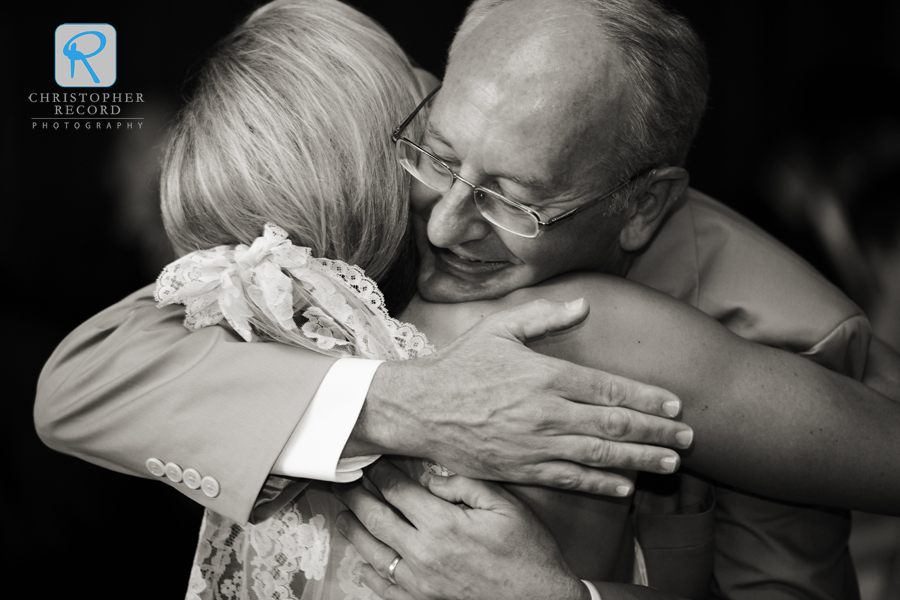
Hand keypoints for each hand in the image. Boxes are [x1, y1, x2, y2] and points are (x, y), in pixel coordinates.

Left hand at [334, 460, 589, 599]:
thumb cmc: (526, 551)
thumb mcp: (503, 505)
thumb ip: (462, 485)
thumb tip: (428, 475)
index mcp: (442, 523)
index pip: (398, 490)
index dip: (381, 473)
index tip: (371, 462)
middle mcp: (423, 553)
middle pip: (375, 517)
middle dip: (357, 495)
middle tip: (345, 481)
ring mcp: (420, 581)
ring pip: (372, 551)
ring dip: (353, 528)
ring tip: (344, 513)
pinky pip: (384, 588)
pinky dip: (368, 573)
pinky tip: (362, 562)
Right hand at [350, 299, 692, 495]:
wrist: (418, 408)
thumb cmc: (458, 365)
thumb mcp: (498, 329)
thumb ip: (544, 317)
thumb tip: (583, 305)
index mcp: (545, 374)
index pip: (609, 387)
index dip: (647, 397)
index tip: (675, 403)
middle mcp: (547, 411)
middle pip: (615, 424)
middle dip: (656, 431)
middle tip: (688, 437)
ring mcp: (535, 444)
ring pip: (600, 455)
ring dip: (641, 459)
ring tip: (670, 463)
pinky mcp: (521, 469)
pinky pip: (569, 479)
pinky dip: (601, 485)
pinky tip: (626, 487)